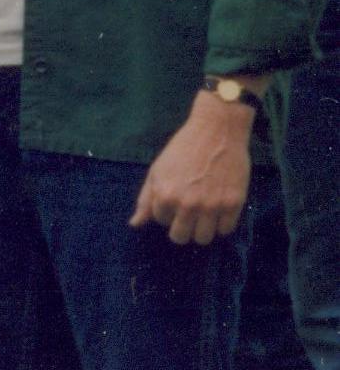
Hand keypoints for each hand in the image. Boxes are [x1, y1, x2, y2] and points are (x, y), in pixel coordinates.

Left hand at [132, 92, 254, 243]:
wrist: (216, 131)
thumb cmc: (183, 149)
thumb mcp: (158, 170)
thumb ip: (146, 199)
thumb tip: (135, 224)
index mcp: (165, 196)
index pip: (161, 221)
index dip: (167, 210)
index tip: (175, 198)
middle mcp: (187, 204)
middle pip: (181, 237)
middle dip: (182, 228)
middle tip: (189, 213)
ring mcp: (212, 206)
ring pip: (204, 239)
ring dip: (202, 229)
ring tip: (204, 214)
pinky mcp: (234, 204)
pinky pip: (226, 230)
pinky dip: (222, 224)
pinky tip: (219, 210)